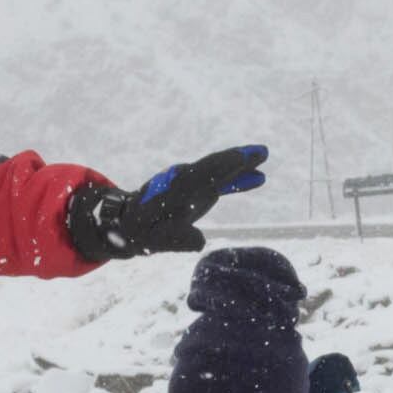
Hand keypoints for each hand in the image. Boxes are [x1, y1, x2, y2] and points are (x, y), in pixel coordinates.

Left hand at [65, 142, 269, 262]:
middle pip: (214, 166)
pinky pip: (219, 181)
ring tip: (262, 159)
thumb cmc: (144, 232)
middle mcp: (184, 179)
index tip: (245, 158)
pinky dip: (236, 180)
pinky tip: (257, 178)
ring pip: (218, 170)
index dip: (226, 166)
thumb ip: (180, 240)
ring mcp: (190, 181)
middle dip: (237, 158)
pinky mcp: (195, 187)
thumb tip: (200, 241)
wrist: (129, 222)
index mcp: (176, 189)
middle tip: (261, 152)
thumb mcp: (158, 240)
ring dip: (240, 165)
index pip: (205, 174)